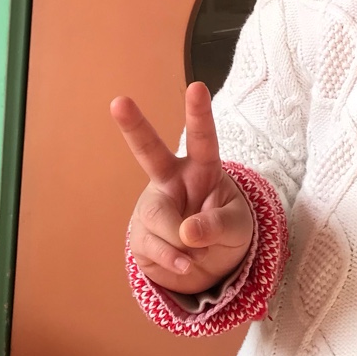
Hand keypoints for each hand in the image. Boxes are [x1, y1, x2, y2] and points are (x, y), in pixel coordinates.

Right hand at [111, 81, 254, 295]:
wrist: (208, 268)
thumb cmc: (226, 231)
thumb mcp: (237, 228)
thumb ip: (218, 225)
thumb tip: (186, 233)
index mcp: (203, 169)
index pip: (204, 139)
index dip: (199, 114)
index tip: (197, 87)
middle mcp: (173, 181)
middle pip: (151, 152)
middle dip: (134, 127)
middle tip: (119, 102)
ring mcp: (154, 206)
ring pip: (158, 218)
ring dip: (181, 242)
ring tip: (197, 253)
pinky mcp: (141, 235)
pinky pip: (152, 247)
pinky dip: (173, 260)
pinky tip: (184, 264)